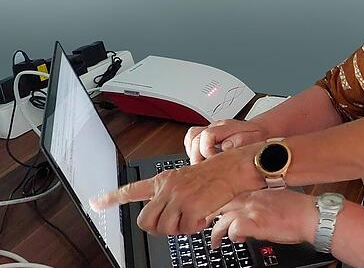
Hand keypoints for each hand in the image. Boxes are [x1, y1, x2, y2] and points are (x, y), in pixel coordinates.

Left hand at [90, 143, 267, 234]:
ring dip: (179, 228)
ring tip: (192, 217)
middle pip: (145, 222)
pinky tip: (202, 216)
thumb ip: (171, 196)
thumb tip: (163, 218)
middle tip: (174, 223)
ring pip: (163, 229)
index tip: (95, 203)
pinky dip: (194, 228)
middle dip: (158, 228)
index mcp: (163, 180)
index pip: (131, 189)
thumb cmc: (214, 175)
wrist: (232, 168)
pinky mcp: (190, 206)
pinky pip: (185, 230)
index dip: (111, 198)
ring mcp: (177, 197)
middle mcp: (166, 188)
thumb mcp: (186, 180)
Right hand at [184, 119, 268, 164]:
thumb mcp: (256, 138)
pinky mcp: (208, 136)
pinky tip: (201, 161)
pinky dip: (193, 151)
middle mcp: (216, 126)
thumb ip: (242, 140)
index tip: (212, 161)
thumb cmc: (258, 137)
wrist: (261, 131)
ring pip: (191, 137)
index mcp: (227, 127)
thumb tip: (225, 146)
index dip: (207, 150)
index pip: (207, 135)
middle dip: (197, 155)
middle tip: (204, 169)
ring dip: (193, 153)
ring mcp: (211, 130)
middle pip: (195, 137)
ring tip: (201, 166)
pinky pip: (192, 140)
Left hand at [210, 189, 317, 248]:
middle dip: (208, 216)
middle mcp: (249, 198)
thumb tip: (247, 211)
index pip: (226, 192)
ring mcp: (251, 210)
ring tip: (215, 242)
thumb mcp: (273, 198)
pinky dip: (232, 236)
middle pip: (219, 205)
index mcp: (253, 190)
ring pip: (222, 219)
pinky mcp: (255, 223)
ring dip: (216, 233)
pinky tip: (237, 240)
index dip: (215, 202)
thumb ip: (257, 201)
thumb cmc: (296, 208)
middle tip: (203, 226)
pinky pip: (233, 229)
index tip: (211, 210)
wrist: (309, 215)